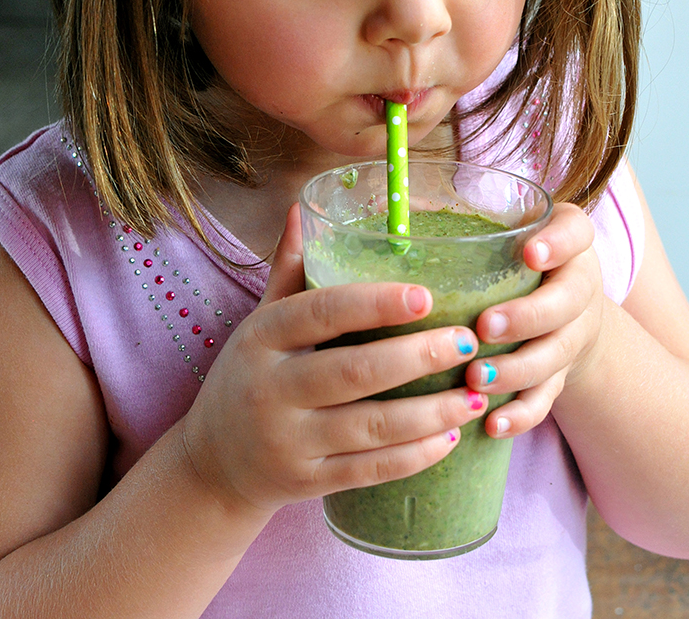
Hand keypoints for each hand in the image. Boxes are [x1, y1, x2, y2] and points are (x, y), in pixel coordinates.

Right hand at [182, 205, 484, 517]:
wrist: (213, 464)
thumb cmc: (249, 375)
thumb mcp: (260, 322)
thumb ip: (290, 269)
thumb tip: (305, 207)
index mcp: (262, 337)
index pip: (321, 312)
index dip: (374, 303)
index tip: (425, 294)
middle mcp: (271, 389)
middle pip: (353, 371)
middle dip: (417, 356)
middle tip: (468, 342)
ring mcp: (288, 441)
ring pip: (370, 427)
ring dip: (430, 412)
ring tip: (476, 393)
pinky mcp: (307, 482)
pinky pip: (369, 470)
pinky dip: (414, 456)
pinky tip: (450, 437)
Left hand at [464, 202, 602, 438]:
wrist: (568, 312)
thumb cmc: (516, 261)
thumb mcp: (505, 229)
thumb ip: (461, 216)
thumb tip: (389, 202)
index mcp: (568, 242)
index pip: (576, 232)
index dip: (557, 243)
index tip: (529, 252)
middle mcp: (579, 288)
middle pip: (567, 303)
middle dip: (527, 317)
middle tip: (486, 326)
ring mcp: (574, 336)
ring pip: (555, 357)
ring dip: (517, 370)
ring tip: (477, 378)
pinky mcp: (563, 376)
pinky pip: (547, 400)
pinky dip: (521, 414)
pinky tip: (492, 424)